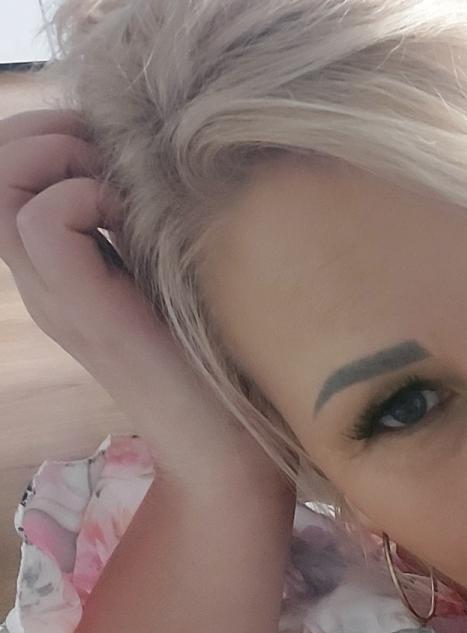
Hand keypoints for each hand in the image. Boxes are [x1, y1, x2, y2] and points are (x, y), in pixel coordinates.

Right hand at [0, 107, 279, 487]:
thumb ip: (152, 228)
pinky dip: (83, 196)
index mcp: (61, 270)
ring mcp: (56, 297)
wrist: (231, 454)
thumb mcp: (178, 276)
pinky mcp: (84, 311)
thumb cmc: (222, 366)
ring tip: (115, 184)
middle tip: (108, 157)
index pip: (9, 173)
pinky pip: (40, 221)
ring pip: (1, 185)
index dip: (48, 134)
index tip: (113, 152)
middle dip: (44, 132)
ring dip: (60, 156)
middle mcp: (45, 281)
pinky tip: (130, 218)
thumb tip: (151, 157)